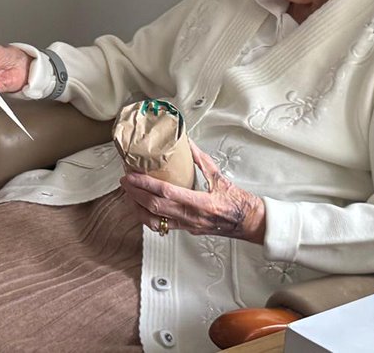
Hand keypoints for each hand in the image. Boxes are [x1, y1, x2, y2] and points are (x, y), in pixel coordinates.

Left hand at [119, 140, 265, 243]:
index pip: (166, 193)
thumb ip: (201, 159)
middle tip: (124, 181)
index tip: (132, 175)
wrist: (249, 222)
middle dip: (135, 193)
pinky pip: (162, 227)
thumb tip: (186, 142)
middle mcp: (192, 216)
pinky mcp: (187, 230)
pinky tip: (141, 209)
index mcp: (201, 202)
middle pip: (155, 207)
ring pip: (155, 220)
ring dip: (137, 207)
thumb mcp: (219, 176)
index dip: (145, 184)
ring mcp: (189, 226)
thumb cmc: (238, 202)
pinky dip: (147, 217)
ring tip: (128, 194)